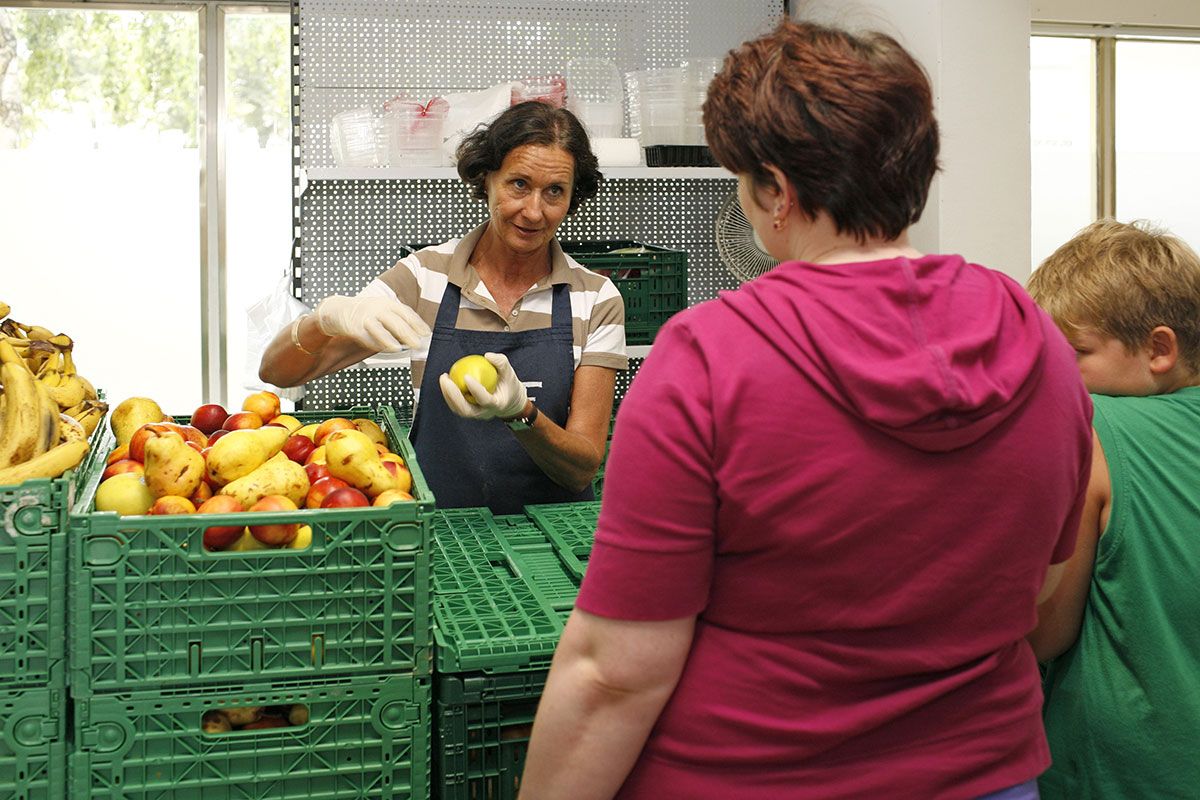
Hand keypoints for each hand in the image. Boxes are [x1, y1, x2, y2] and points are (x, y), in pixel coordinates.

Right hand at [314, 294, 430, 351]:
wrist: (339, 310)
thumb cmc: (366, 314)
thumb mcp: (385, 313)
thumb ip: (399, 324)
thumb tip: (417, 339)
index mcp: (389, 304)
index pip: (407, 313)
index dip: (418, 323)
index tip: (426, 334)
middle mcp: (378, 308)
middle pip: (396, 321)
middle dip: (408, 334)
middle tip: (418, 344)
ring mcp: (366, 317)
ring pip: (380, 329)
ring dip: (390, 340)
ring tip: (399, 349)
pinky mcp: (354, 327)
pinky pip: (366, 337)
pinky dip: (375, 344)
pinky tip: (383, 349)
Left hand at [439, 352, 528, 420]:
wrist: (509, 401)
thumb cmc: (509, 385)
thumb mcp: (510, 372)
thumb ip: (501, 362)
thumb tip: (487, 355)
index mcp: (497, 405)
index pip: (485, 400)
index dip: (475, 390)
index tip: (466, 376)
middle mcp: (485, 413)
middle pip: (466, 410)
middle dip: (453, 396)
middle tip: (446, 380)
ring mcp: (476, 414)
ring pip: (458, 409)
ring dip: (448, 395)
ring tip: (444, 378)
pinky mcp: (469, 412)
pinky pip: (456, 405)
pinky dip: (449, 394)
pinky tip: (446, 381)